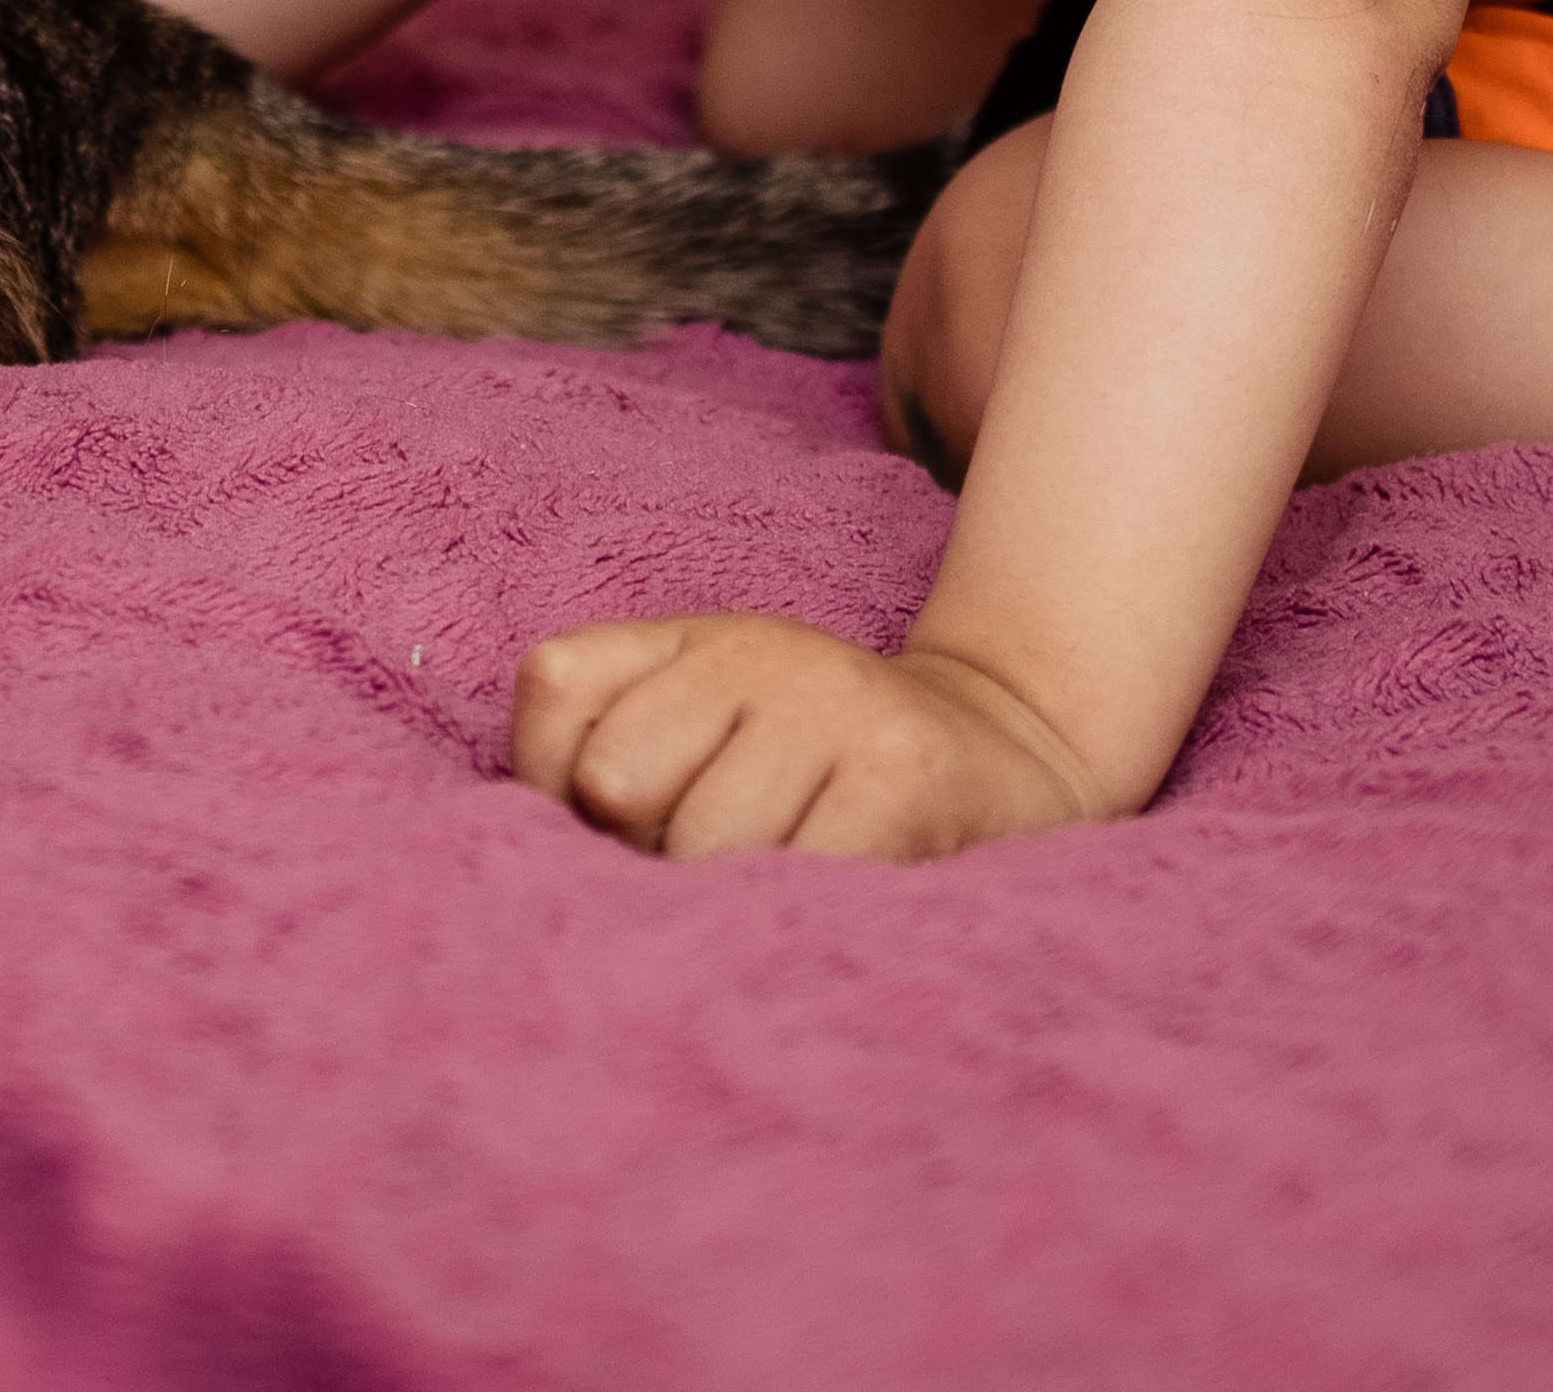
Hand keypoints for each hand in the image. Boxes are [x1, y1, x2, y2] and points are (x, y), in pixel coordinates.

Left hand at [506, 612, 1111, 863]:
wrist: (1007, 752)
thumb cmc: (818, 769)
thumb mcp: (705, 725)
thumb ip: (597, 752)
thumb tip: (545, 844)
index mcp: (693, 634)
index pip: (554, 686)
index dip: (556, 784)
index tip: (624, 820)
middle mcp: (759, 648)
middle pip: (617, 780)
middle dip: (646, 855)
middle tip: (717, 864)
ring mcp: (833, 706)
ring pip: (700, 846)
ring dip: (728, 899)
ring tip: (780, 881)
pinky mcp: (900, 780)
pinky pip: (794, 879)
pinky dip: (794, 917)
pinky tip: (828, 901)